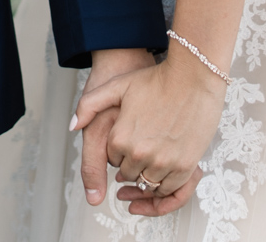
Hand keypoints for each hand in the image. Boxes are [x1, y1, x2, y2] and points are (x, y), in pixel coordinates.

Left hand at [74, 50, 224, 215]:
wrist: (192, 75)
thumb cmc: (156, 79)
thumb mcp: (117, 86)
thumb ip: (89, 105)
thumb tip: (72, 126)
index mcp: (120, 138)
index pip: (111, 160)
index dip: (119, 150)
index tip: (128, 139)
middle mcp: (139, 154)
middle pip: (128, 175)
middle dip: (131, 164)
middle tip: (141, 148)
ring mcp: (162, 162)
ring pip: (148, 184)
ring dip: (148, 175)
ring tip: (154, 156)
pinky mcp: (184, 166)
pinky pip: (170, 189)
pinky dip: (165, 185)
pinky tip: (166, 168)